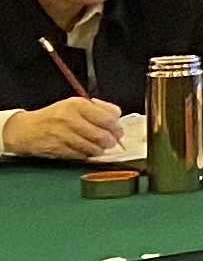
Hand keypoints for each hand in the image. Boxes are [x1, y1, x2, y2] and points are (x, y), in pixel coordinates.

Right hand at [3, 98, 125, 160]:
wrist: (26, 129)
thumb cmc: (54, 117)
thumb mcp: (75, 105)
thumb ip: (98, 109)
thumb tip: (117, 119)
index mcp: (78, 104)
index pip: (108, 117)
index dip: (116, 127)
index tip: (118, 131)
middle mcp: (70, 118)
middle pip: (103, 135)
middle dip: (111, 141)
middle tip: (110, 142)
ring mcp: (63, 135)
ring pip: (93, 148)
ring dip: (99, 150)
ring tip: (97, 147)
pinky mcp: (58, 148)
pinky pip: (81, 155)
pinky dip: (86, 155)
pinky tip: (84, 151)